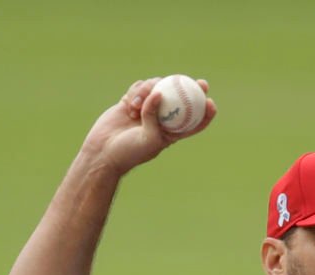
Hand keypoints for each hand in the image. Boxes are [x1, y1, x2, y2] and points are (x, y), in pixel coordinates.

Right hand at [82, 78, 216, 176]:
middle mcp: (161, 118)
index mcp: (170, 133)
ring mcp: (147, 108)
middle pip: (180, 98)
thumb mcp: (148, 139)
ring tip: (137, 107)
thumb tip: (159, 92)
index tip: (211, 103)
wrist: (103, 151)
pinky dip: (137, 92)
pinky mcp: (132, 100)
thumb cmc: (129, 152)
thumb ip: (155, 117)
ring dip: (150, 91)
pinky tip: (130, 106)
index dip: (205, 112)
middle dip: (192, 88)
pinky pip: (140, 87)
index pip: (193, 121)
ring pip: (158, 87)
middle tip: (200, 82)